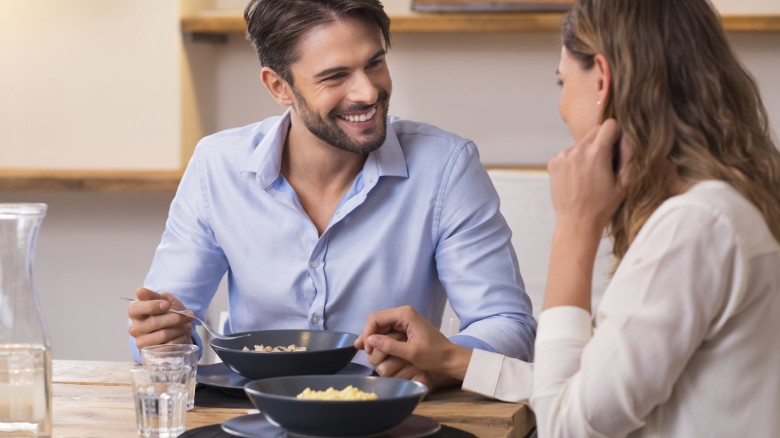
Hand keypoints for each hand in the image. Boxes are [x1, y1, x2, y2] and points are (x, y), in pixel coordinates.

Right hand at [127, 287, 193, 349]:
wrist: (177, 329)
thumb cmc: (168, 312)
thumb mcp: (164, 299)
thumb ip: (154, 296)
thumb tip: (140, 292)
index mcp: (135, 312)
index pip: (135, 309)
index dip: (151, 306)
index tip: (166, 304)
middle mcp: (134, 328)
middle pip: (154, 322)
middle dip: (175, 317)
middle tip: (188, 315)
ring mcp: (142, 342)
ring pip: (164, 334)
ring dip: (180, 328)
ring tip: (186, 325)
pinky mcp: (152, 354)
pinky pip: (169, 346)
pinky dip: (180, 338)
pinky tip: (182, 335)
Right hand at [355, 306, 471, 381]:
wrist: (450, 358)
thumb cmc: (435, 355)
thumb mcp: (412, 353)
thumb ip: (390, 346)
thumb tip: (370, 340)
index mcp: (405, 314)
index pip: (376, 318)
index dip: (368, 333)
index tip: (367, 349)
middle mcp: (403, 313)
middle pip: (376, 321)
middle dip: (369, 335)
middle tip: (366, 352)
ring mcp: (403, 320)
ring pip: (380, 326)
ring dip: (373, 338)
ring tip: (368, 352)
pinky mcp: (404, 327)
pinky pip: (387, 331)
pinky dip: (380, 339)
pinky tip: (374, 349)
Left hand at [547, 119, 627, 234]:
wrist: (577, 222)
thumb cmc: (602, 206)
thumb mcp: (624, 182)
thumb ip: (628, 155)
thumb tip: (627, 136)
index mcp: (597, 153)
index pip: (610, 124)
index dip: (616, 134)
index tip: (616, 147)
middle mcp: (577, 151)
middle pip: (594, 131)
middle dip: (602, 142)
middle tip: (605, 163)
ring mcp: (563, 156)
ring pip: (581, 143)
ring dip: (587, 153)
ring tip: (590, 175)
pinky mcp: (553, 163)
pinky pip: (568, 153)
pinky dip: (574, 161)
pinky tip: (577, 178)